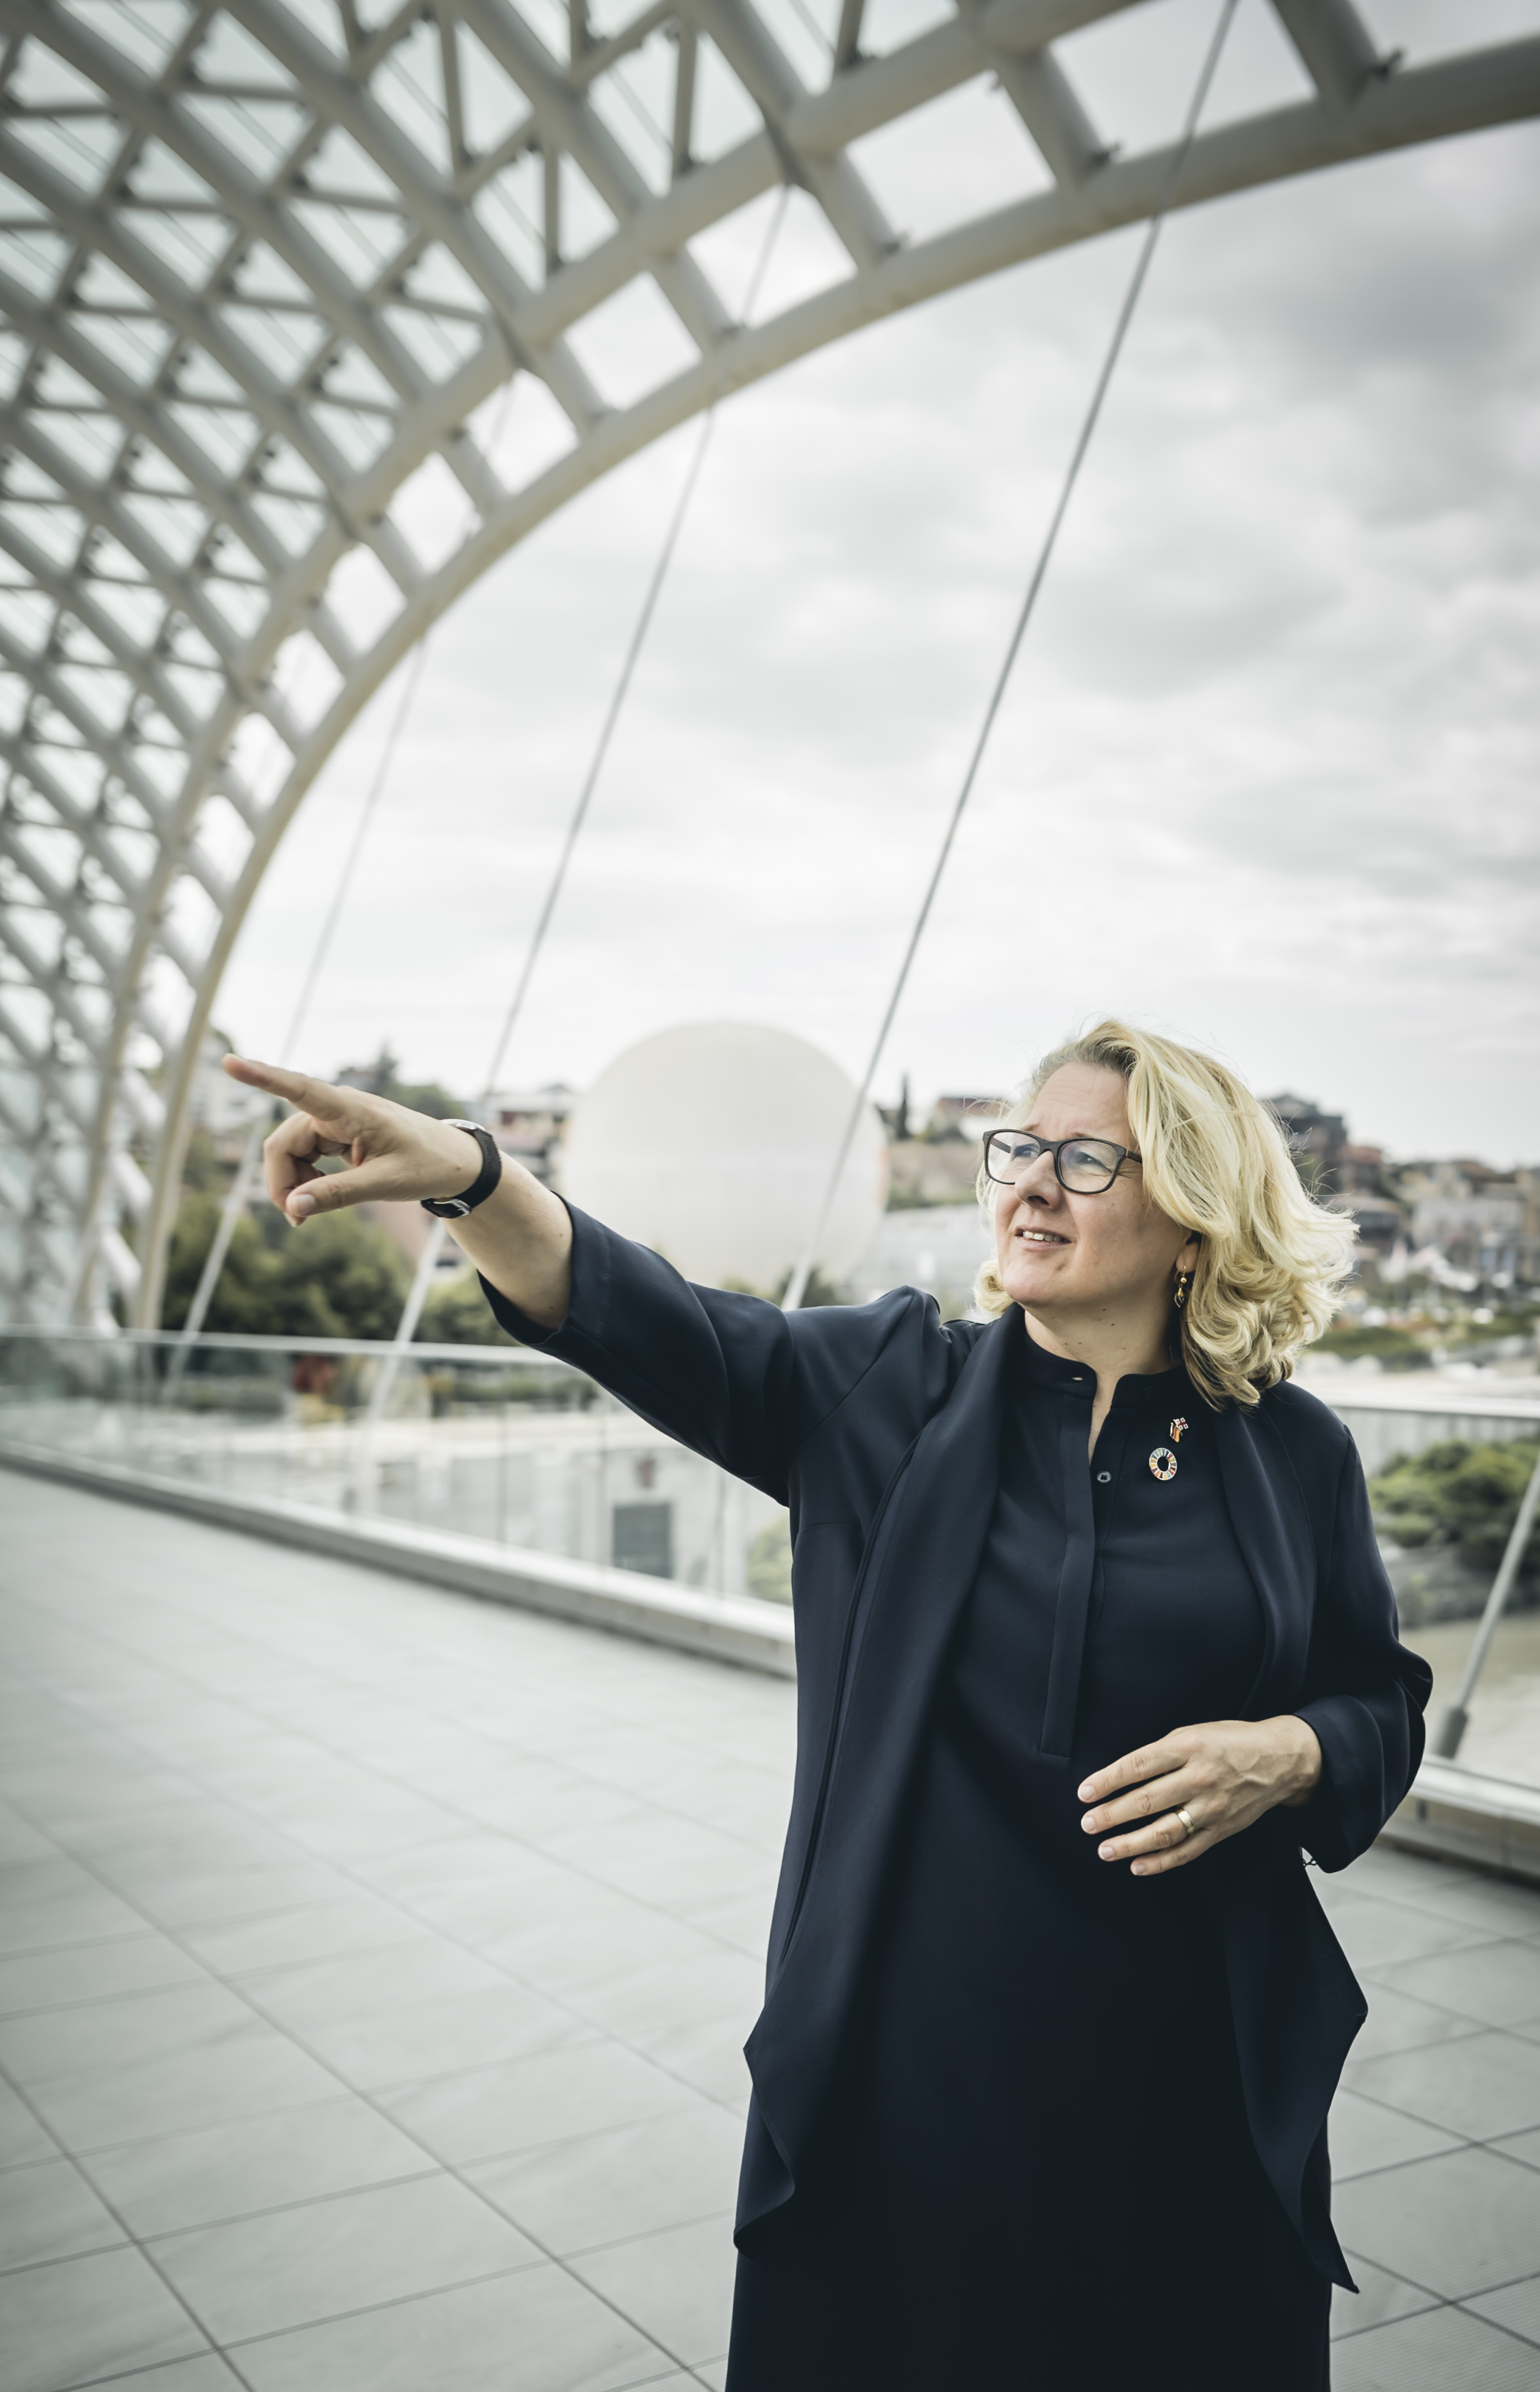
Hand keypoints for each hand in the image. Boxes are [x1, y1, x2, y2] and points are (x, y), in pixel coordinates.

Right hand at [223, 1058, 483, 1222]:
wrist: (454, 1161)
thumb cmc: (427, 1165)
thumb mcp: (385, 1184)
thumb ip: (338, 1195)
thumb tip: (293, 1208)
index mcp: (352, 1110)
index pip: (299, 1089)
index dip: (262, 1077)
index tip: (229, 1062)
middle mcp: (337, 1109)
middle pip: (283, 1143)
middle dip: (282, 1183)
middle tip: (297, 1221)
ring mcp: (334, 1120)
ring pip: (289, 1151)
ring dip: (291, 1183)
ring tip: (307, 1215)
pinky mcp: (335, 1134)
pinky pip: (303, 1155)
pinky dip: (303, 1180)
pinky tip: (316, 1198)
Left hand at [1077, 1716, 1322, 1875]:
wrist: (1280, 1760)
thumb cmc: (1230, 1742)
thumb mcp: (1193, 1732)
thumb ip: (1161, 1753)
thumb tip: (1122, 1775)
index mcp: (1188, 1747)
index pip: (1138, 1765)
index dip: (1108, 1780)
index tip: (1084, 1792)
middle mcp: (1200, 1778)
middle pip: (1147, 1800)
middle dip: (1112, 1814)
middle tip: (1087, 1824)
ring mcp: (1212, 1807)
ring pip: (1165, 1831)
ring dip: (1131, 1844)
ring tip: (1105, 1850)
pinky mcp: (1222, 1830)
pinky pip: (1188, 1851)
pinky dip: (1161, 1862)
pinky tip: (1138, 1866)